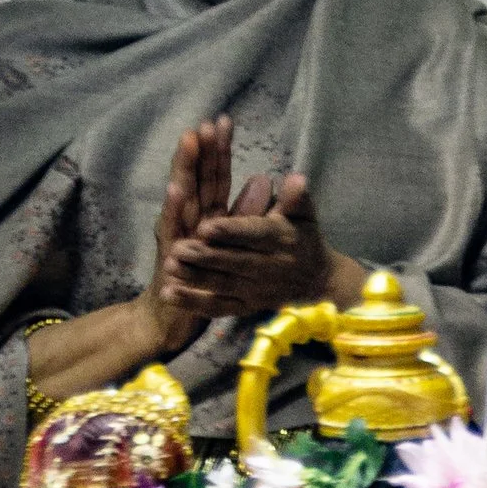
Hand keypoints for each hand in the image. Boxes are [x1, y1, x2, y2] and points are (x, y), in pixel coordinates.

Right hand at [142, 118, 236, 352]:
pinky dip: (173, 207)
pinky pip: (171, 228)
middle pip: (195, 177)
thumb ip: (245, 212)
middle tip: (208, 120)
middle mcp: (187, 219)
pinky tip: (176, 188)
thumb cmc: (204, 280)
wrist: (172, 314)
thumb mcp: (231, 243)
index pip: (212, 176)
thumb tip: (263, 180)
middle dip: (201, 148)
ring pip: (181, 194)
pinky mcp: (168, 253)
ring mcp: (175, 233)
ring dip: (184, 166)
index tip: (225, 122)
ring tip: (191, 139)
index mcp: (205, 215)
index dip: (218, 151)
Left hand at [162, 169, 367, 322]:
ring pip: (222, 285)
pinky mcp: (246, 307)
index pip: (252, 235)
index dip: (230, 232)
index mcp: (279, 241)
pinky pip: (218, 307)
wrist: (317, 282)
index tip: (206, 227)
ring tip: (169, 266)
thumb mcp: (305, 216)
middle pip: (233, 263)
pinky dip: (193, 302)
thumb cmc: (304, 240)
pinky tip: (169, 294)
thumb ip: (296, 198)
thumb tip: (297, 179)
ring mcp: (255, 291)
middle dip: (205, 257)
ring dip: (194, 278)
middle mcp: (268, 268)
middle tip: (178, 248)